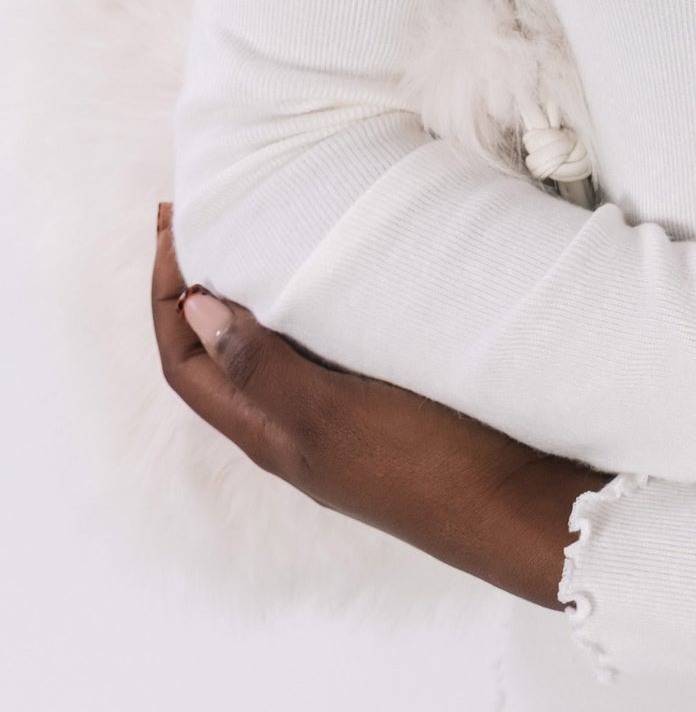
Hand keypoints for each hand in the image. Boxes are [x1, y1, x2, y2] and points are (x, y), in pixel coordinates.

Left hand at [152, 207, 595, 606]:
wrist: (513, 503)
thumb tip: (194, 307)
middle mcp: (291, 422)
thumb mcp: (333, 414)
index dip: (166, 292)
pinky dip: (309, 296)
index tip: (174, 220)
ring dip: (253, 286)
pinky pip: (323, 341)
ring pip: (271, 343)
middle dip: (199, 281)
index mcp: (266, 431)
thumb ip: (264, 366)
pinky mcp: (382, 395)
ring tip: (260, 225)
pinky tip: (336, 266)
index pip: (183, 359)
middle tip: (203, 209)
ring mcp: (338, 411)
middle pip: (217, 350)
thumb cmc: (422, 465)